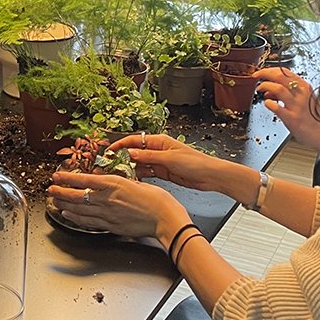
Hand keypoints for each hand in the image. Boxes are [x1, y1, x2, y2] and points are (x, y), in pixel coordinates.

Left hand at [48, 169, 187, 239]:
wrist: (165, 219)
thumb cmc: (157, 200)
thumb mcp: (136, 182)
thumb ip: (120, 183)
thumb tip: (109, 181)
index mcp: (114, 184)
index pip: (84, 180)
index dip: (67, 178)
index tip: (57, 176)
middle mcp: (107, 199)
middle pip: (77, 196)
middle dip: (61, 192)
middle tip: (50, 189)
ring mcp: (108, 214)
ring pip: (79, 209)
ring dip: (64, 205)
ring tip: (54, 201)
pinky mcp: (111, 226)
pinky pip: (88, 222)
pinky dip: (76, 218)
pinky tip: (68, 215)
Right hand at [114, 133, 237, 192]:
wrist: (210, 176)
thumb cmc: (196, 163)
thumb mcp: (169, 158)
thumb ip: (149, 156)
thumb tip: (131, 153)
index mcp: (160, 141)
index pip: (135, 140)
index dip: (120, 144)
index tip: (109, 150)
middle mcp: (158, 150)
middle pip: (135, 152)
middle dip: (122, 157)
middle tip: (110, 165)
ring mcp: (160, 162)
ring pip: (140, 163)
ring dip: (129, 167)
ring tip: (118, 173)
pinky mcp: (163, 172)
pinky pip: (147, 172)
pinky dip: (139, 175)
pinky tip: (132, 179)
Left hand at [255, 66, 319, 154]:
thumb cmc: (316, 119)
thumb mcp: (305, 100)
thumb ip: (288, 93)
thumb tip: (269, 90)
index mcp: (305, 87)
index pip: (285, 71)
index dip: (269, 69)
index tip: (261, 72)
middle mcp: (301, 94)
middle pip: (279, 76)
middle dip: (264, 73)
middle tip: (256, 76)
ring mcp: (297, 106)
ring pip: (277, 88)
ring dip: (265, 86)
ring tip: (260, 90)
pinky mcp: (292, 118)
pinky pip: (276, 107)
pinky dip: (268, 103)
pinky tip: (267, 104)